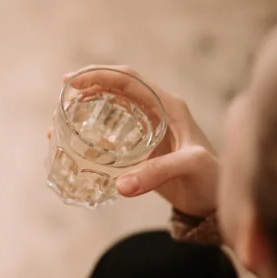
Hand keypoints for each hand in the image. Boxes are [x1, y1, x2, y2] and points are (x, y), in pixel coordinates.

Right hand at [49, 65, 218, 216]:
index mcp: (168, 105)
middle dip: (86, 87)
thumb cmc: (211, 179)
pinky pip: (110, 132)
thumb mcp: (189, 168)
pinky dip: (90, 132)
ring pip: (110, 108)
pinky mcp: (139, 147)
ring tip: (60, 117)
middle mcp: (156, 111)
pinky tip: (73, 141)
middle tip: (61, 97)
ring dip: (85, 108)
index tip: (71, 82)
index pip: (129, 79)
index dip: (99, 75)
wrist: (216, 201)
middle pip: (115, 88)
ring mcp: (146, 129)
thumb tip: (120, 185)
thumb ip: (157, 173)